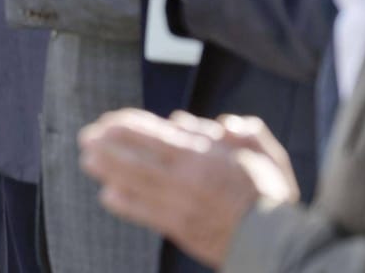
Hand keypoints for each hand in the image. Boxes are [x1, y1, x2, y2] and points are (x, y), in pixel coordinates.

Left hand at [79, 108, 297, 268]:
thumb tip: (214, 123)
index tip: (109, 120)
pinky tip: (108, 195)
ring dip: (108, 172)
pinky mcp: (180, 230)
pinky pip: (145, 215)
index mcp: (204, 158)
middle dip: (108, 147)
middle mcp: (186, 181)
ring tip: (88, 161)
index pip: (155, 136)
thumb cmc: (271, 195)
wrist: (277, 244)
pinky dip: (125, 204)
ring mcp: (180, 207)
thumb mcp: (265, 153)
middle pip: (136, 159)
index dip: (128, 127)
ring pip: (135, 185)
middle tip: (87, 137)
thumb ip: (243, 131)